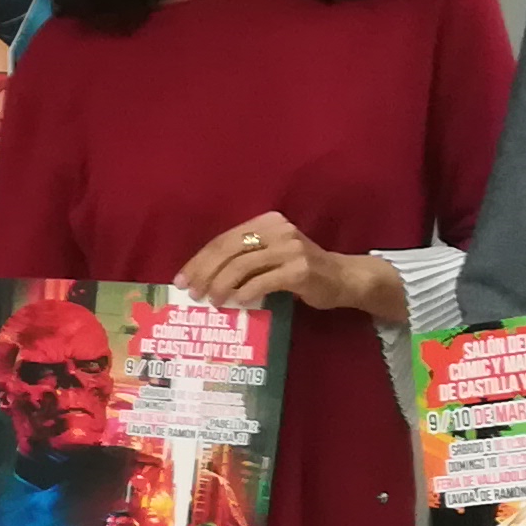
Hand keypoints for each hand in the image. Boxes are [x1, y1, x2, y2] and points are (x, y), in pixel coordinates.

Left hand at [171, 212, 400, 322]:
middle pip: (229, 249)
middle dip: (204, 272)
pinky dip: (245, 292)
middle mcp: (278, 229)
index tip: (181, 279)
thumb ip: (243, 260)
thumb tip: (201, 279)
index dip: (199, 260)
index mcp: (266, 222)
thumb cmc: (300, 272)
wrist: (343, 278)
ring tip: (212, 301)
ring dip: (221, 285)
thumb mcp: (270, 257)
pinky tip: (236, 303)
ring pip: (242, 265)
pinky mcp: (300, 269)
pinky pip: (263, 280)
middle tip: (191, 292)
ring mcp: (291, 248)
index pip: (224, 239)